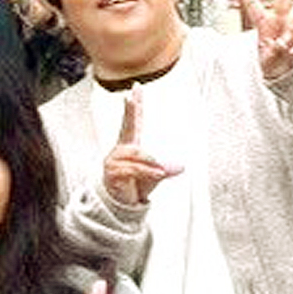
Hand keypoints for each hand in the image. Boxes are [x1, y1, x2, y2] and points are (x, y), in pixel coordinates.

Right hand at [102, 88, 179, 208]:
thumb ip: (167, 169)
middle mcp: (121, 149)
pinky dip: (148, 171)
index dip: (134, 105)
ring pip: (137, 155)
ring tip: (161, 171)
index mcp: (130, 145)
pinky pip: (134, 168)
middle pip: (128, 127)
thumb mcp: (155, 175)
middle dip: (130, 112)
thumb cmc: (135, 186)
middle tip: (129, 98)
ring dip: (151, 163)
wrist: (121, 205)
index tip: (135, 88)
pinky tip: (157, 173)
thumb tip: (180, 167)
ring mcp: (114, 160)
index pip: (133, 121)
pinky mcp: (112, 172)